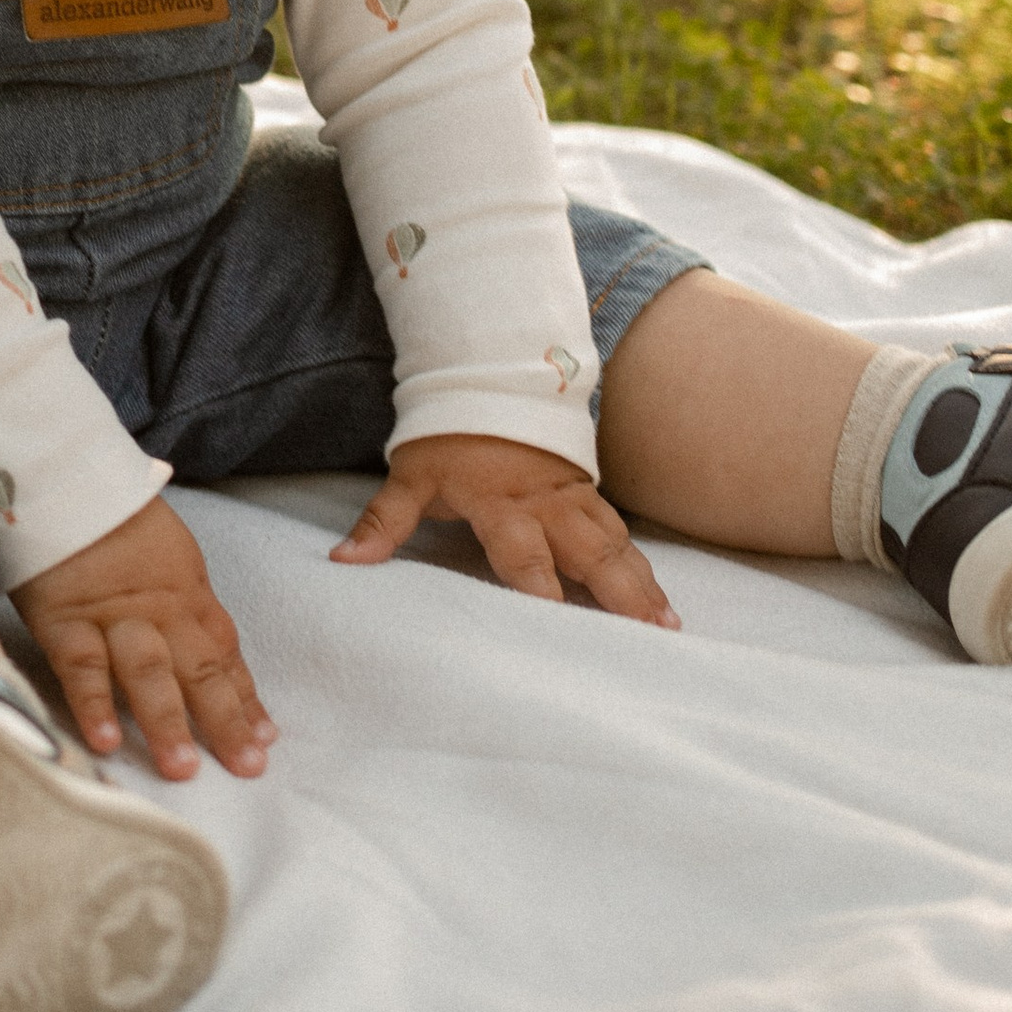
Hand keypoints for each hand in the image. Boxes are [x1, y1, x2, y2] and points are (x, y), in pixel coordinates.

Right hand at [13, 497, 276, 781]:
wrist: (65, 478)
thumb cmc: (117, 517)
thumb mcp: (170, 554)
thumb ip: (185, 603)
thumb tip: (207, 653)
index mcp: (189, 595)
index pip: (226, 655)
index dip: (246, 699)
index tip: (265, 742)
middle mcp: (161, 612)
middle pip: (200, 670)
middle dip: (225, 721)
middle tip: (246, 768)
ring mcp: (114, 617)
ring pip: (149, 673)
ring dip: (167, 722)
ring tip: (183, 769)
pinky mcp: (66, 620)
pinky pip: (83, 667)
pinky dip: (95, 704)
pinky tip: (107, 743)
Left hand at [331, 431, 678, 627]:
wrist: (486, 377)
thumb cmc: (445, 436)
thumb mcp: (410, 475)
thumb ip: (384, 522)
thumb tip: (343, 560)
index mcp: (499, 502)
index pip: (522, 554)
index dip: (541, 588)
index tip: (561, 623)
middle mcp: (545, 504)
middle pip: (588, 552)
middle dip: (619, 593)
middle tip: (650, 634)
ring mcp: (572, 497)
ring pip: (614, 544)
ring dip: (641, 584)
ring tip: (668, 624)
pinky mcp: (586, 492)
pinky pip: (619, 532)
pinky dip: (640, 565)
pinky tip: (659, 598)